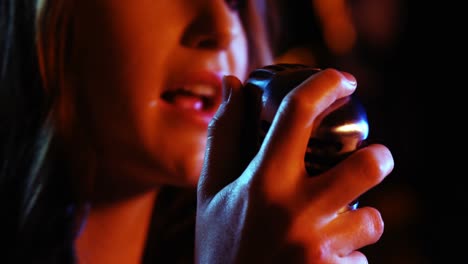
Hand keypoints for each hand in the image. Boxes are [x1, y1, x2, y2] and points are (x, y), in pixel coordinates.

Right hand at [195, 69, 393, 262]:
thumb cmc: (219, 244)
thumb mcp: (211, 190)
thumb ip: (223, 135)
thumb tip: (231, 84)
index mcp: (262, 181)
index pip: (298, 114)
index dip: (325, 84)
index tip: (342, 80)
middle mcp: (295, 210)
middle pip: (367, 165)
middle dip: (378, 156)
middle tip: (372, 156)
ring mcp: (318, 246)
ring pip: (372, 219)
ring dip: (360, 217)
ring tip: (336, 222)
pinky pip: (361, 257)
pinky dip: (347, 254)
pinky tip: (321, 258)